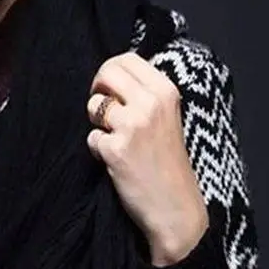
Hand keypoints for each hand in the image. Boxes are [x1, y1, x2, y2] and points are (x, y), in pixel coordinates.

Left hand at [87, 52, 208, 266]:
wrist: (176, 209)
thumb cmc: (169, 164)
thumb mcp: (167, 118)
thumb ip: (146, 94)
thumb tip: (112, 74)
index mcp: (166, 92)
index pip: (127, 59)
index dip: (110, 72)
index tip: (110, 89)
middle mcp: (151, 103)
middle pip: (106, 73)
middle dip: (97, 90)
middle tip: (102, 111)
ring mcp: (133, 126)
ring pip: (94, 105)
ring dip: (97, 124)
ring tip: (115, 140)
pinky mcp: (116, 149)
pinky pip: (91, 138)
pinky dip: (98, 151)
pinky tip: (117, 163)